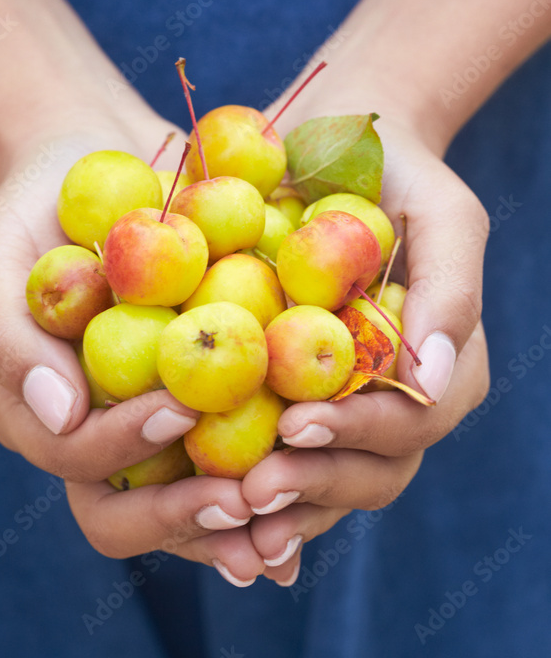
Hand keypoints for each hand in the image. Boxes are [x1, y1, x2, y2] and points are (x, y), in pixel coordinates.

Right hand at [0, 117, 289, 585]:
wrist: (98, 164)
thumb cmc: (35, 211)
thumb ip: (9, 339)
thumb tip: (61, 416)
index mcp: (42, 416)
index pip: (77, 459)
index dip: (124, 448)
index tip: (179, 408)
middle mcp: (96, 437)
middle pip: (127, 515)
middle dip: (183, 517)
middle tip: (243, 502)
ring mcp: (151, 425)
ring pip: (186, 504)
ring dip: (236, 523)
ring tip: (289, 514)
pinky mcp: (205, 401)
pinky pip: (237, 450)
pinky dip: (273, 472)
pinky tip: (319, 472)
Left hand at [237, 117, 489, 584]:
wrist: (333, 144)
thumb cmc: (398, 172)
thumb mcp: (440, 211)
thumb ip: (451, 286)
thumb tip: (429, 374)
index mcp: (439, 366)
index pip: (412, 422)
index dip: (359, 433)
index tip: (298, 422)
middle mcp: (394, 399)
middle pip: (371, 473)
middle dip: (315, 486)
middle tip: (252, 490)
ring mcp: (342, 404)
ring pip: (324, 482)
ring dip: (281, 507)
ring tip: (226, 513)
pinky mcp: (287, 395)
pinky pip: (275, 455)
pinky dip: (247, 490)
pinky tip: (207, 511)